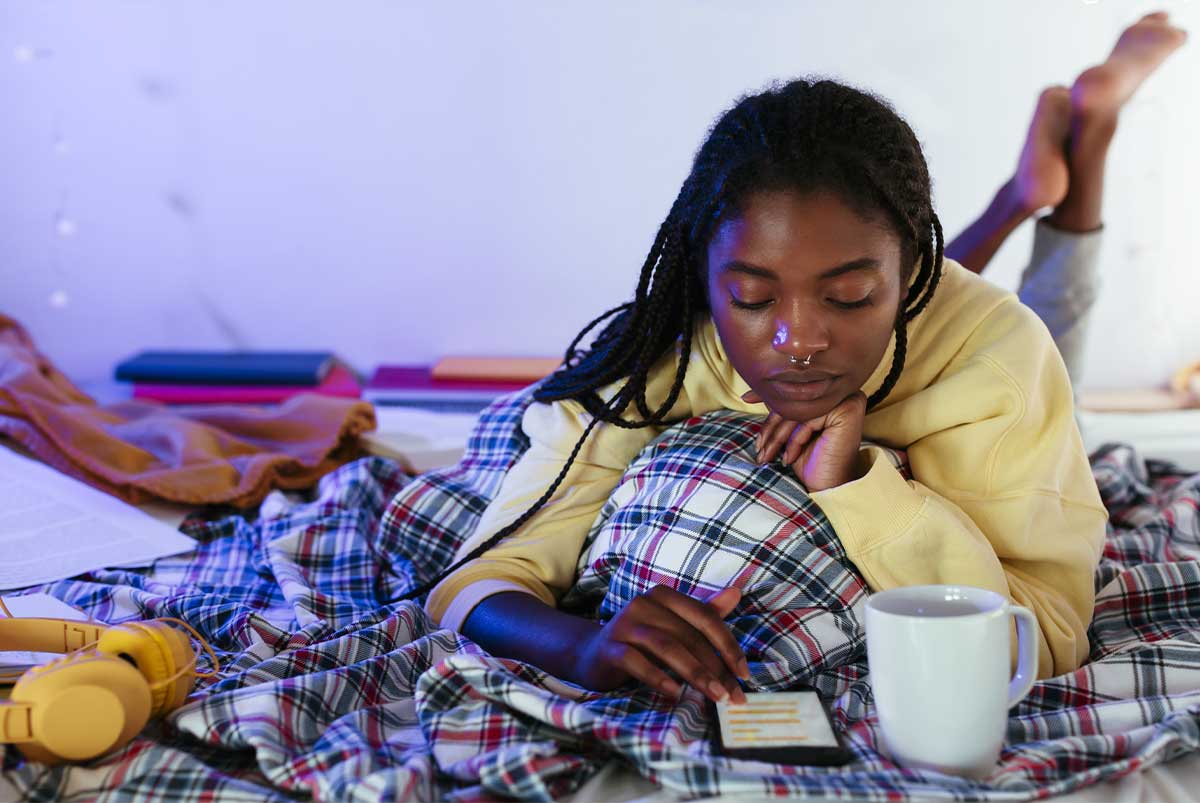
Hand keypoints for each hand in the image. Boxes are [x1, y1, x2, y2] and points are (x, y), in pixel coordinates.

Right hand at [572, 585, 748, 702]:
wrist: (593, 654)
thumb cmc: (641, 641)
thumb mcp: (674, 625)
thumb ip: (705, 612)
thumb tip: (737, 592)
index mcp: (664, 596)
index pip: (705, 618)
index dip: (728, 646)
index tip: (745, 675)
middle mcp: (644, 603)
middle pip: (689, 636)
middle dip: (716, 668)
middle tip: (733, 696)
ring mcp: (624, 624)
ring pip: (667, 647)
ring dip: (695, 674)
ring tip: (715, 696)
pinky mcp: (610, 647)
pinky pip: (637, 661)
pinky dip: (659, 678)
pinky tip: (676, 694)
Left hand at [745, 389, 867, 491]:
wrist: (825, 487)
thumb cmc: (809, 460)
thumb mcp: (788, 429)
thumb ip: (778, 407)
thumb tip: (748, 393)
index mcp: (830, 391)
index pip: (793, 392)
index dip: (767, 396)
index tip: (746, 397)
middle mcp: (842, 390)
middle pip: (795, 400)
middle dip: (771, 426)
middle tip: (758, 447)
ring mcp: (848, 398)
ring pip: (798, 410)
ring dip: (778, 437)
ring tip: (767, 455)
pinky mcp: (847, 410)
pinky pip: (808, 419)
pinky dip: (794, 441)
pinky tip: (789, 458)